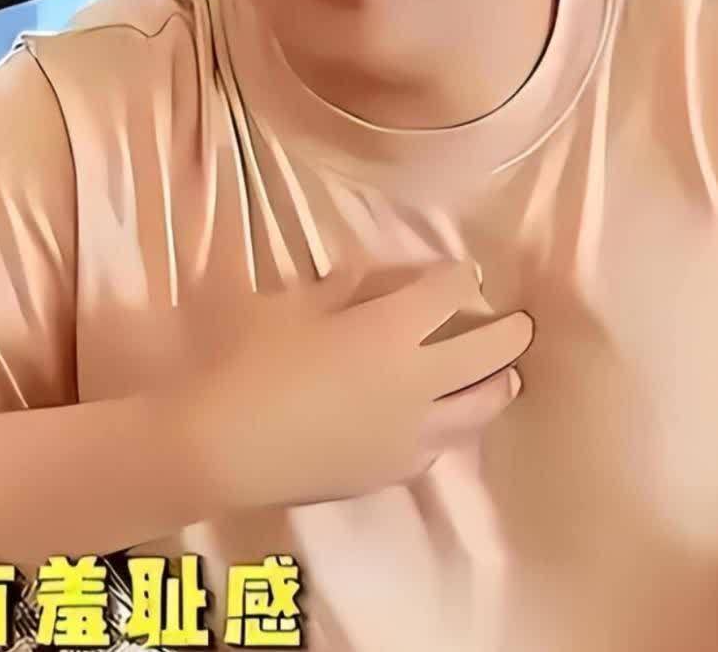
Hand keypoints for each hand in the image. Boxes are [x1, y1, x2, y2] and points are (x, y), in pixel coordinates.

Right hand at [180, 260, 532, 512]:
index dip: (461, 277)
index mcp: (390, 330)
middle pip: (488, 354)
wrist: (222, 447)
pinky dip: (453, 427)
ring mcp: (410, 434)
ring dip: (499, 386)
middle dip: (510, 333)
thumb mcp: (287, 306)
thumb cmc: (247, 362)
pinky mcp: (393, 472)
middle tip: (522, 323)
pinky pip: (441, 446)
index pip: (448, 293)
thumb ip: (337, 291)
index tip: (466, 272)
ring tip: (507, 378)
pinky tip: (444, 425)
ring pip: (479, 409)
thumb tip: (366, 281)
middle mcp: (417, 383)